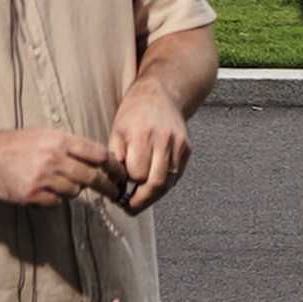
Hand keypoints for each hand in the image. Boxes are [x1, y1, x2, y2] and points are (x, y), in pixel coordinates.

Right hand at [0, 128, 121, 208]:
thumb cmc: (18, 144)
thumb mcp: (45, 134)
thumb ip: (70, 145)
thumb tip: (99, 158)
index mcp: (59, 140)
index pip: (97, 154)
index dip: (113, 166)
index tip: (121, 174)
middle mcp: (53, 159)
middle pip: (91, 177)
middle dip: (106, 186)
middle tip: (114, 192)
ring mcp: (43, 178)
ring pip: (74, 192)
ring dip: (73, 190)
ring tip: (61, 183)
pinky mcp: (32, 194)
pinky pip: (57, 203)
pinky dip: (56, 200)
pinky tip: (45, 192)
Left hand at [105, 82, 193, 212]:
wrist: (162, 93)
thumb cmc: (135, 111)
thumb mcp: (117, 131)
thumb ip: (116, 159)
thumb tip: (115, 186)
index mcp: (142, 136)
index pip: (137, 174)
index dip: (127, 186)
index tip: (118, 193)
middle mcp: (164, 140)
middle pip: (156, 183)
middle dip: (142, 201)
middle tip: (130, 208)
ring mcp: (178, 144)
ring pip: (168, 182)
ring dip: (154, 196)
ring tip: (140, 200)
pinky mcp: (187, 148)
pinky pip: (176, 175)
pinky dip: (164, 184)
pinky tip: (153, 186)